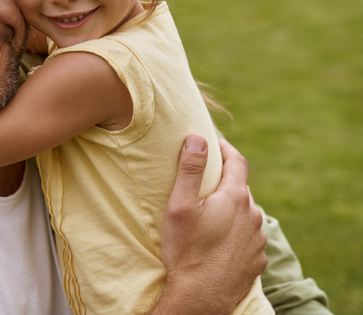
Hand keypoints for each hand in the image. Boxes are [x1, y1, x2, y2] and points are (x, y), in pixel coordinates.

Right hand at [158, 136, 266, 314]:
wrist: (200, 299)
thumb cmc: (186, 251)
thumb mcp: (180, 206)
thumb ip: (190, 170)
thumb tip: (198, 138)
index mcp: (236, 198)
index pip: (237, 161)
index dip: (226, 149)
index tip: (214, 143)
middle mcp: (253, 215)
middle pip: (240, 188)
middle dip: (224, 182)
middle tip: (203, 184)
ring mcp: (258, 240)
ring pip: (245, 213)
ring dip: (230, 209)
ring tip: (208, 216)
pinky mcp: (257, 260)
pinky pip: (247, 237)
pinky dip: (235, 232)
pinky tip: (218, 241)